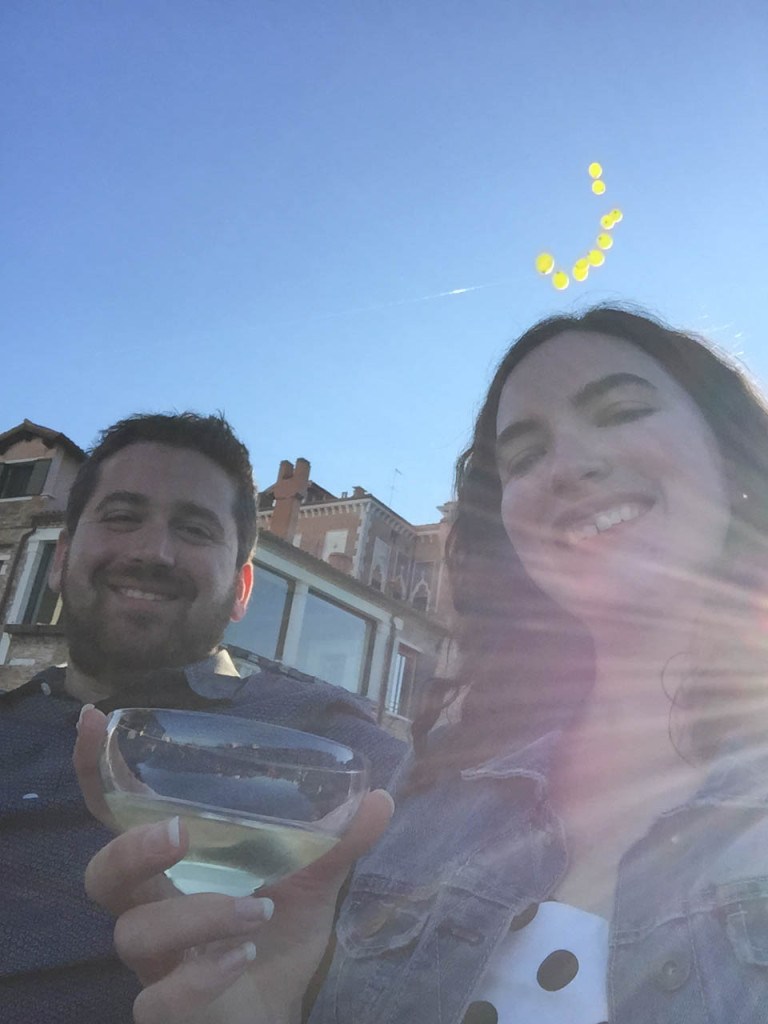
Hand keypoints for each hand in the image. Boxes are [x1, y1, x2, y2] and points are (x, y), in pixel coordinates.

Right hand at [74, 707, 393, 1023]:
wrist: (283, 1011)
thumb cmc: (279, 937)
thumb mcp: (313, 880)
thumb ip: (338, 840)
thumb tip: (380, 796)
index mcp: (175, 864)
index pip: (119, 813)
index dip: (96, 769)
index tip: (91, 720)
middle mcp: (153, 906)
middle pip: (104, 874)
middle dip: (133, 848)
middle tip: (182, 832)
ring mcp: (154, 962)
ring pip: (135, 933)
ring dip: (197, 914)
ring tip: (259, 907)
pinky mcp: (166, 1010)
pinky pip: (157, 998)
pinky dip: (199, 975)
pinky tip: (241, 957)